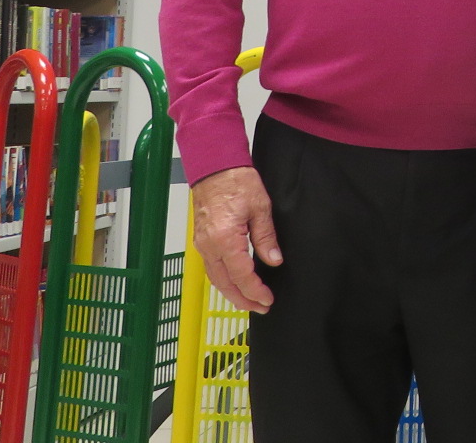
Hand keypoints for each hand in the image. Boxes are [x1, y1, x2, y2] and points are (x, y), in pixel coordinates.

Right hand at [191, 166, 280, 313]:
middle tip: (261, 308)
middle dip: (243, 299)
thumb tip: (274, 261)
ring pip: (215, 278)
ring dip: (232, 292)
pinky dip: (223, 280)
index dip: (255, 291)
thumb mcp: (261, 208)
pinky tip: (234, 282)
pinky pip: (211, 267)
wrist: (215, 166)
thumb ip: (266, 238)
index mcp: (226, 239)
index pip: (241, 276)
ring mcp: (203, 244)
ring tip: (249, 300)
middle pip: (224, 283)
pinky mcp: (201, 240)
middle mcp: (209, 246)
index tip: (268, 299)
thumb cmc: (237, 181)